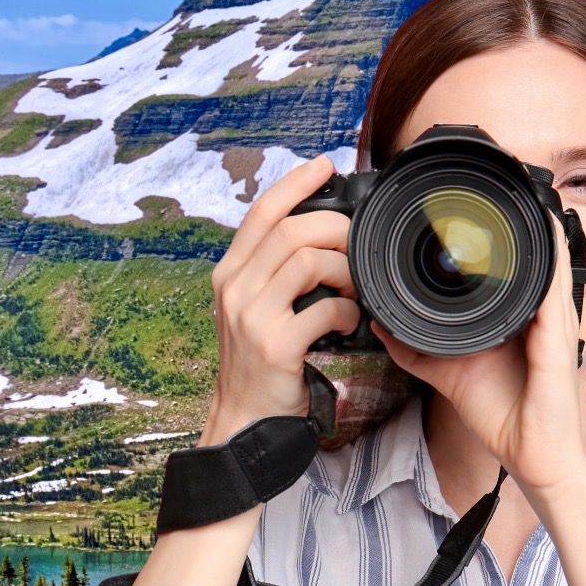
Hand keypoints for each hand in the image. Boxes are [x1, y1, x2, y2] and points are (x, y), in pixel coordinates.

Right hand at [201, 153, 360, 445]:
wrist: (244, 419)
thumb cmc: (259, 361)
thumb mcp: (254, 308)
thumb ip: (274, 272)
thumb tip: (319, 235)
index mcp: (230, 273)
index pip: (262, 212)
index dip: (295, 183)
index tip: (325, 166)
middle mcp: (235, 288)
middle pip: (291, 229)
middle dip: (335, 228)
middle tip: (355, 244)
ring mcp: (252, 317)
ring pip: (309, 261)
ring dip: (345, 268)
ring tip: (353, 286)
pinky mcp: (275, 346)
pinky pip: (324, 309)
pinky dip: (347, 310)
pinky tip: (349, 322)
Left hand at [370, 211, 585, 492]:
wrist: (531, 456)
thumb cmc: (503, 416)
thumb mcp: (449, 374)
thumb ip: (416, 349)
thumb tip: (383, 324)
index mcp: (518, 317)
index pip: (511, 265)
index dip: (495, 234)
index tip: (468, 204)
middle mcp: (539, 313)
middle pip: (533, 254)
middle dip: (518, 219)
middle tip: (492, 185)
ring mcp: (553, 324)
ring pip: (548, 262)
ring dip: (538, 228)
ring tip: (522, 191)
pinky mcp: (558, 340)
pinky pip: (555, 292)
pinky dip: (551, 261)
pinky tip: (544, 233)